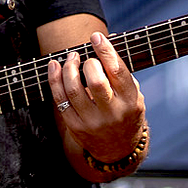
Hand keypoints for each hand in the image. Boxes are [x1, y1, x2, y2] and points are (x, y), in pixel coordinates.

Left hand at [47, 33, 144, 161]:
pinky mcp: (75, 127)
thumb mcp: (133, 96)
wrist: (118, 150)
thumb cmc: (125, 113)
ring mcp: (92, 121)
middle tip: (85, 59)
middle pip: (95, 81)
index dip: (106, 51)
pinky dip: (54, 80)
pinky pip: (60, 100)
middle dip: (88, 63)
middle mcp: (113, 113)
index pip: (118, 72)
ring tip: (70, 59)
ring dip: (68, 68)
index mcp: (131, 101)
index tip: (96, 37)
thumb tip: (104, 42)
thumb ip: (121, 73)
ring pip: (74, 90)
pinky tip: (54, 67)